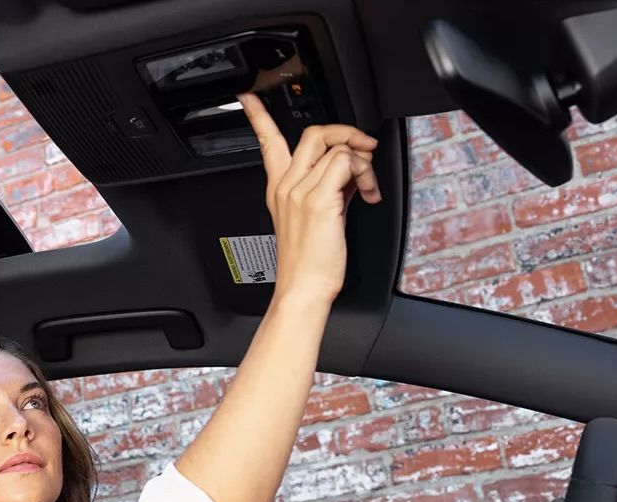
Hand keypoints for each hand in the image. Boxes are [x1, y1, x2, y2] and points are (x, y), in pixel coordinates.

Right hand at [237, 92, 382, 303]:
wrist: (304, 288)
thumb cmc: (309, 262)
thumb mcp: (318, 218)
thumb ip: (331, 188)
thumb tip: (351, 172)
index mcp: (279, 189)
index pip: (267, 143)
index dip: (258, 117)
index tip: (249, 98)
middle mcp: (286, 185)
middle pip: (312, 133)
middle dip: (345, 132)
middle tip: (363, 147)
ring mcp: (300, 190)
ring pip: (334, 146)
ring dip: (361, 161)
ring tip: (367, 187)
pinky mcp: (318, 199)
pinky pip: (346, 162)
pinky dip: (364, 174)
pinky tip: (367, 195)